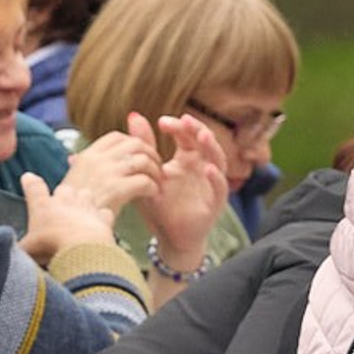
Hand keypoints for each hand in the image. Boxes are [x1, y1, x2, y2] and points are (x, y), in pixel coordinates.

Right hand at [19, 132, 159, 263]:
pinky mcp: (117, 190)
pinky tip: (152, 196)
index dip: (132, 143)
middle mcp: (97, 161)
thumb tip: (39, 172)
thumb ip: (52, 182)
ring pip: (143, 159)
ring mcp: (107, 174)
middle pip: (134, 144)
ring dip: (154, 171)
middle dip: (150, 154)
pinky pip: (144, 180)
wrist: (64, 236)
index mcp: (85, 158)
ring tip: (157, 183)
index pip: (115, 137)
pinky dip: (152, 187)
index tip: (139, 157)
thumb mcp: (53, 196)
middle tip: (156, 169)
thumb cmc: (59, 222)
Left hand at [140, 113, 231, 275]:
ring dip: (211, 147)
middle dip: (197, 129)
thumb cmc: (160, 206)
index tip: (162, 122)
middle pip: (205, 142)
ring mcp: (211, 183)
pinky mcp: (216, 203)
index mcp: (187, 159)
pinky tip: (208, 169)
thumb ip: (144, 146)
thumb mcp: (149, 174)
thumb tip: (133, 115)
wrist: (169, 238)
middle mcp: (202, 167)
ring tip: (202, 136)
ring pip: (217, 160)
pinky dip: (216, 178)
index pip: (187, 135)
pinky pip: (220, 188)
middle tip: (185, 120)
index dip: (178, 126)